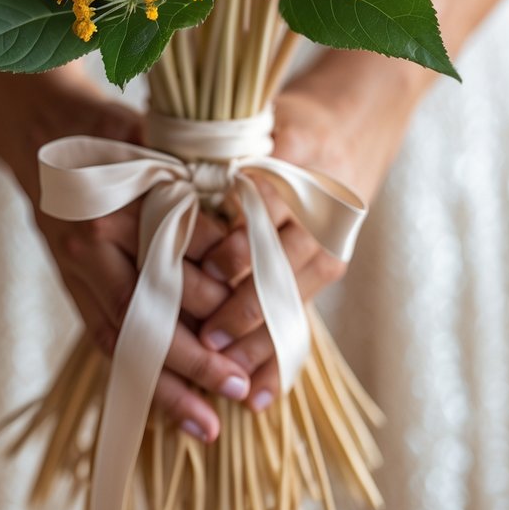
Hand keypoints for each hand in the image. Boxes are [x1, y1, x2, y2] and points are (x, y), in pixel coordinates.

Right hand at [0, 64, 250, 440]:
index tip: (247, 319)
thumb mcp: (151, 145)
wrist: (38, 129)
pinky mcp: (70, 284)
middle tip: (238, 392)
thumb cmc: (107, 131)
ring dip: (164, 387)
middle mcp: (89, 248)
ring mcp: (75, 271)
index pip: (170, 266)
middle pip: (146, 318)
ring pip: (123, 341)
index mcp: (112, 208)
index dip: (212, 293)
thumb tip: (234, 240)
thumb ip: (188, 187)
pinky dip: (135, 372)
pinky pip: (104, 338)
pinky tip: (163, 404)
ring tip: (204, 424)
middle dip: (194, 361)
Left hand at [195, 50, 427, 412]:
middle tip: (207, 336)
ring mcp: (330, 238)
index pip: (264, 206)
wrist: (351, 124)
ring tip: (226, 373)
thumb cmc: (281, 120)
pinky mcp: (332, 263)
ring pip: (292, 295)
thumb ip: (212, 148)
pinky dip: (279, 352)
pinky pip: (302, 312)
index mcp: (297, 153)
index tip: (204, 272)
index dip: (234, 243)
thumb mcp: (252, 120)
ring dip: (258, 337)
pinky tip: (259, 389)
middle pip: (280, 261)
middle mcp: (320, 202)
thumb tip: (157, 178)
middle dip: (244, 303)